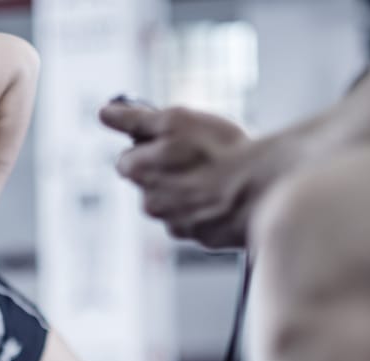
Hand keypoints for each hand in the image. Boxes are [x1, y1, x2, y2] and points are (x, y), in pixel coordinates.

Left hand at [97, 100, 299, 249]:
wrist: (265, 190)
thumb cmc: (221, 152)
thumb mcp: (175, 121)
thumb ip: (135, 118)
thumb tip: (105, 113)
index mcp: (137, 172)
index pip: (129, 157)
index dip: (150, 145)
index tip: (174, 140)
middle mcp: (150, 203)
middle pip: (151, 181)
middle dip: (169, 168)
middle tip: (199, 155)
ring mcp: (175, 223)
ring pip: (175, 200)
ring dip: (189, 188)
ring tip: (217, 174)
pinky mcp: (200, 238)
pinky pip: (198, 218)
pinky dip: (208, 207)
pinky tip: (226, 194)